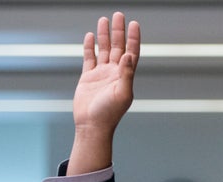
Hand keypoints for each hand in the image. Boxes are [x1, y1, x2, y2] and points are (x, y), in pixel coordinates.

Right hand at [67, 12, 139, 174]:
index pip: (131, 52)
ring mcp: (101, 74)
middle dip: (118, 31)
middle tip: (118, 15)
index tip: (134, 23)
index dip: (133, 38)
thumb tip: (129, 55)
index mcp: (125, 76)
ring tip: (104, 20)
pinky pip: (89, 58)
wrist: (92, 125)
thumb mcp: (122, 93)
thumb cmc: (109, 113)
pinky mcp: (88, 77)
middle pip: (118, 47)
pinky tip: (90, 36)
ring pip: (104, 50)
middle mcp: (115, 73)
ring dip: (105, 35)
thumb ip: (127, 74)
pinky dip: (89, 47)